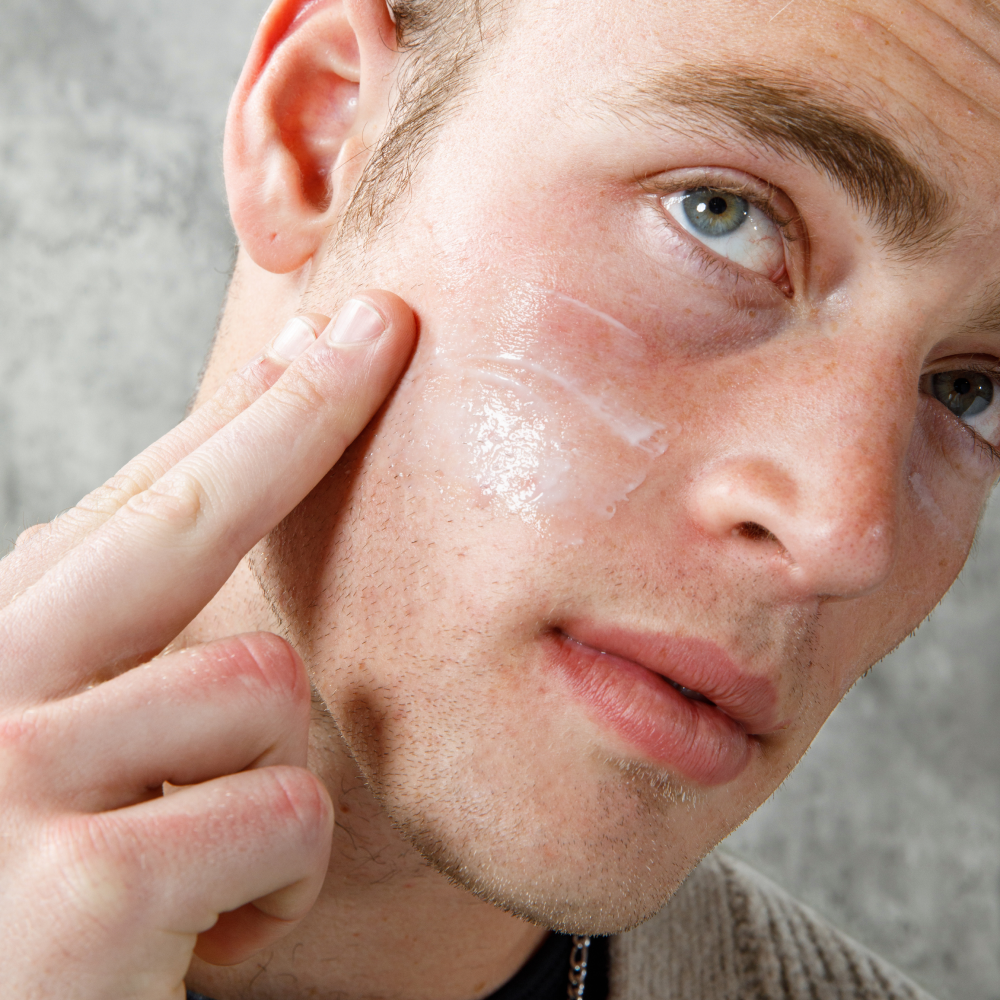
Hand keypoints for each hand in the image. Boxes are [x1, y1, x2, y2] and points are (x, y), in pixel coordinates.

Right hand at [0, 294, 415, 998]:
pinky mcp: (85, 887)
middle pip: (182, 512)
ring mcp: (15, 776)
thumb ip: (120, 658)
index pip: (138, 503)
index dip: (245, 413)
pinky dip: (276, 888)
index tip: (325, 335)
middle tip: (378, 329)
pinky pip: (283, 813)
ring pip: (264, 691)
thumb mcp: (65, 766)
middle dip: (299, 417)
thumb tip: (232, 507)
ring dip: (270, 792)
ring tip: (204, 873)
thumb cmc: (41, 914)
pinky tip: (201, 944)